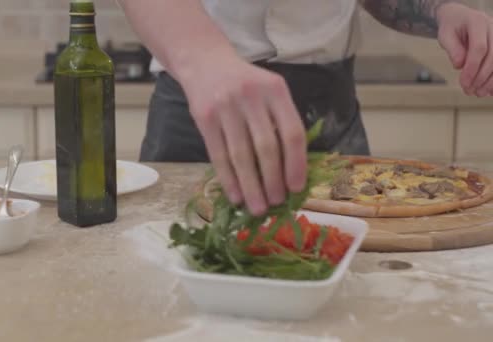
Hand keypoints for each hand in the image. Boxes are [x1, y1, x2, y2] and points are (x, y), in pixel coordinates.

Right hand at [179, 56, 306, 214]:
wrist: (206, 63)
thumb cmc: (245, 84)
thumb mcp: (270, 91)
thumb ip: (281, 121)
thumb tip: (291, 171)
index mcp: (276, 90)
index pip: (291, 132)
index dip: (296, 164)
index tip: (296, 188)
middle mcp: (251, 96)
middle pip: (266, 147)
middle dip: (272, 180)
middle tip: (276, 203)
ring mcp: (225, 106)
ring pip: (241, 155)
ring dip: (251, 186)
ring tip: (257, 207)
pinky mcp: (204, 117)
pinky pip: (218, 155)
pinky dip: (228, 179)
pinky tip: (236, 196)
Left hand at [437, 3, 492, 96]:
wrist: (461, 18)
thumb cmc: (452, 27)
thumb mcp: (445, 35)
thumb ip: (452, 49)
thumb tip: (459, 65)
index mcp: (478, 22)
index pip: (479, 47)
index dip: (472, 67)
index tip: (463, 83)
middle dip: (481, 77)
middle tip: (469, 91)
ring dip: (491, 80)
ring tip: (478, 93)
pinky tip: (489, 90)